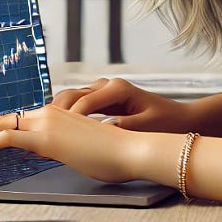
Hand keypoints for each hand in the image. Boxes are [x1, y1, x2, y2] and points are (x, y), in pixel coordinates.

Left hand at [0, 104, 144, 183]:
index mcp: (60, 113)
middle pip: (6, 118)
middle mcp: (50, 113)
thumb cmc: (114, 153)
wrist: (130, 149)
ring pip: (0, 125)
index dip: (1, 129)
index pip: (22, 118)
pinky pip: (4, 138)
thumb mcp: (84, 147)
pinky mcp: (44, 138)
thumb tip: (54, 152)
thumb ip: (66, 146)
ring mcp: (46, 123)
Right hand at [51, 77, 194, 132]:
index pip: (85, 103)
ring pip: (72, 97)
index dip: (71, 119)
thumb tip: (99, 132)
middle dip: (57, 113)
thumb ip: (122, 129)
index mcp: (118, 89)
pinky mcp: (103, 98)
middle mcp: (108, 85)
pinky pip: (78, 103)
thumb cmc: (165, 123)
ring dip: (58, 112)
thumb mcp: (145, 128)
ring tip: (44, 131)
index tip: (57, 136)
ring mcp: (104, 90)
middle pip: (72, 95)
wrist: (179, 118)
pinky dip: (67, 114)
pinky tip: (58, 129)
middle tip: (42, 132)